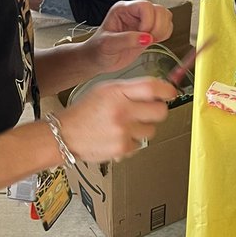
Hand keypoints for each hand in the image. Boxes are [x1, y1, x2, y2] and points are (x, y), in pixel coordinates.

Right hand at [58, 77, 176, 162]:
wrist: (65, 135)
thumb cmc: (85, 111)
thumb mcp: (106, 89)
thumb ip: (131, 89)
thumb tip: (158, 91)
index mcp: (117, 92)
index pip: (152, 88)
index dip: (167, 90)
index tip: (170, 93)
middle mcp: (121, 111)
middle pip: (160, 111)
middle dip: (157, 111)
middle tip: (148, 111)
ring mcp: (123, 132)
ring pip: (152, 130)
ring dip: (143, 127)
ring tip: (126, 125)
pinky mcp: (122, 148)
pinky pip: (140, 144)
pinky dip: (132, 141)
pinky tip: (118, 136)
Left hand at [87, 0, 174, 74]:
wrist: (98, 59)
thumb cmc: (98, 50)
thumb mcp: (107, 45)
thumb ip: (126, 40)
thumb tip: (146, 38)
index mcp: (123, 9)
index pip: (145, 6)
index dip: (148, 21)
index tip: (141, 35)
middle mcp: (135, 12)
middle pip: (159, 10)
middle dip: (157, 27)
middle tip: (146, 39)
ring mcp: (143, 21)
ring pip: (165, 16)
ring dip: (162, 30)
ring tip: (150, 41)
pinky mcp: (149, 31)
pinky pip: (166, 27)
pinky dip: (164, 35)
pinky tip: (153, 42)